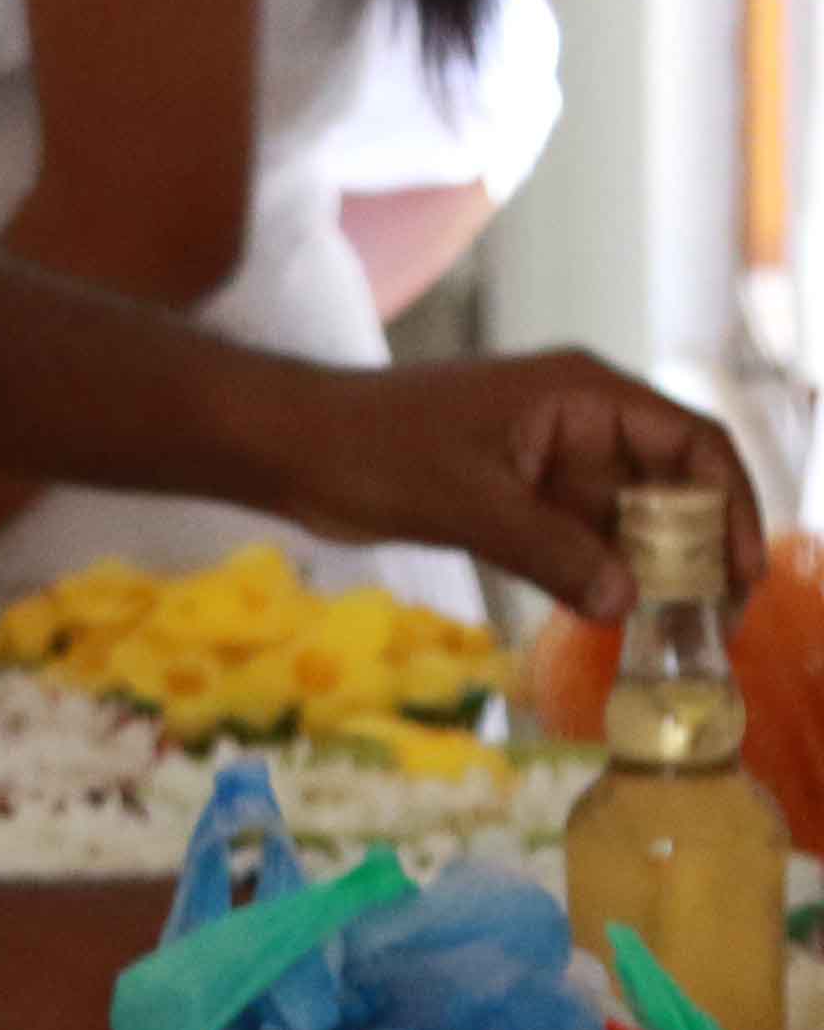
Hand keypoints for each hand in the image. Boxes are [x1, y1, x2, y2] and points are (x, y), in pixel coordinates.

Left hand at [255, 347, 758, 621]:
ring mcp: (547, 461)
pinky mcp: (516, 497)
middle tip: (713, 622)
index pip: (691, 441)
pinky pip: (581, 538)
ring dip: (650, 571)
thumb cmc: (370, 449)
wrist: (287, 446)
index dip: (730, 502)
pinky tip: (615, 623)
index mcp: (581, 394)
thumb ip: (550, 550)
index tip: (742, 570)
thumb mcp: (468, 502)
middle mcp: (578, 423)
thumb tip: (627, 601)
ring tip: (674, 635)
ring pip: (627, 519)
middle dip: (696, 549)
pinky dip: (600, 576)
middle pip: (669, 485)